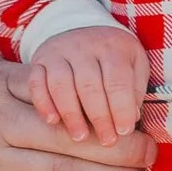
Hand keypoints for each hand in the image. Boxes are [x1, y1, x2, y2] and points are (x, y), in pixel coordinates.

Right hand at [10, 21, 151, 142]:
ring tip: (80, 137)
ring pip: (61, 84)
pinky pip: (36, 81)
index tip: (124, 132)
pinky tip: (52, 121)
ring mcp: (59, 52)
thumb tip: (131, 120)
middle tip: (105, 141)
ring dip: (70, 113)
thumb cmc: (115, 58)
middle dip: (98, 116)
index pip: (117, 80)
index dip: (121, 108)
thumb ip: (134, 92)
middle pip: (89, 84)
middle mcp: (84, 46)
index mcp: (113, 47)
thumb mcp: (135, 66)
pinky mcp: (40, 60)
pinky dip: (42, 102)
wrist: (85, 29)